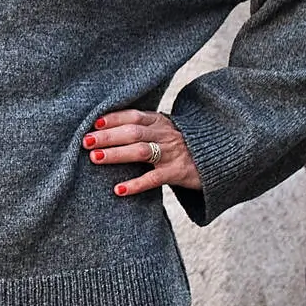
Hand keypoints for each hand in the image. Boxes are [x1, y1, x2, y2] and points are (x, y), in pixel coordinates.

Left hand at [83, 109, 200, 196]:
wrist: (220, 157)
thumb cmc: (184, 145)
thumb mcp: (166, 130)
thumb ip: (144, 128)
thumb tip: (107, 130)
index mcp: (160, 121)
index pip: (133, 116)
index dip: (113, 118)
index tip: (93, 123)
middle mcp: (165, 134)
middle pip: (132, 132)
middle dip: (107, 136)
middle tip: (86, 141)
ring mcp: (171, 153)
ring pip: (140, 151)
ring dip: (115, 154)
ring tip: (95, 158)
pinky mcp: (177, 173)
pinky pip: (154, 179)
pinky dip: (136, 184)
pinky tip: (119, 190)